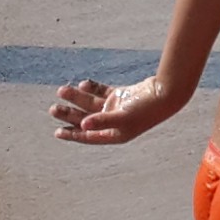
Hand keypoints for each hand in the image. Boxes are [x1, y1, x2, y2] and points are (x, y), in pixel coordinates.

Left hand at [52, 75, 185, 145]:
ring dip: (77, 97)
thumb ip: (101, 121)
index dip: (72, 134)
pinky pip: (102, 92)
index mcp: (114, 134)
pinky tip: (83, 83)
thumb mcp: (122, 117)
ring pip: (91, 103)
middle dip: (69, 113)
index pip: (88, 136)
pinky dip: (92, 88)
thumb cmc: (146, 110)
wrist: (166, 93)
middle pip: (85, 118)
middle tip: (53, 109)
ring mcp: (117, 108)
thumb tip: (82, 125)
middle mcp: (113, 122)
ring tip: (62, 90)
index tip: (57, 132)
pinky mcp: (122, 95)